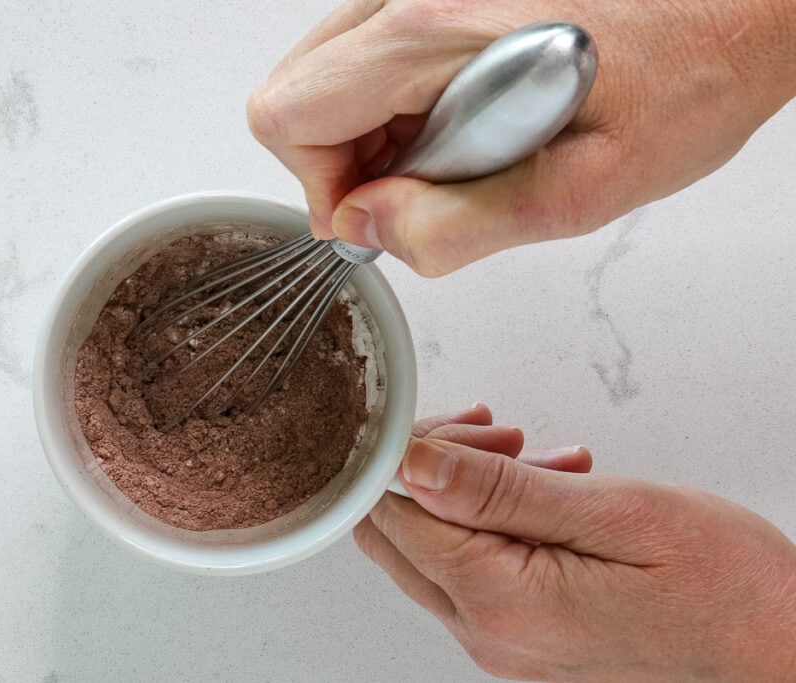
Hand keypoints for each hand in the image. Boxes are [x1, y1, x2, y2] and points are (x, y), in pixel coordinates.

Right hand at [247, 0, 795, 275]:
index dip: (321, 185)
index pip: (289, 112)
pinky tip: (464, 118)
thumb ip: (453, 225)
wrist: (739, 10)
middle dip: (341, 159)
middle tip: (423, 186)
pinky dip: (399, 102)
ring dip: (374, 131)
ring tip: (460, 148)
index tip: (380, 212)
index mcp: (434, 33)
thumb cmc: (683, 82)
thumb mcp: (574, 192)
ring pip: (330, 69)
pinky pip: (372, 51)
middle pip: (297, 87)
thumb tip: (365, 228)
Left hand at [354, 405, 795, 680]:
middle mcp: (488, 633)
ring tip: (533, 456)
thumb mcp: (618, 514)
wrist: (785, 654)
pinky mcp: (525, 638)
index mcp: (500, 602)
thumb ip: (500, 492)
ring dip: (469, 488)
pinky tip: (545, 489)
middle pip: (399, 534)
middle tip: (497, 435)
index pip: (393, 514)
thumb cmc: (730, 592)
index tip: (460, 425)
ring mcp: (504, 642)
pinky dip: (496, 520)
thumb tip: (412, 463)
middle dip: (432, 467)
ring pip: (436, 547)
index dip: (413, 455)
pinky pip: (476, 569)